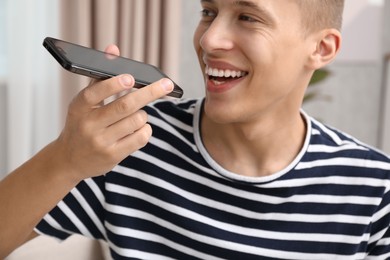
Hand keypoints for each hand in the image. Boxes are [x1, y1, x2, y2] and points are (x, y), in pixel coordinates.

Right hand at [54, 45, 173, 179]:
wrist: (69, 159)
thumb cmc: (81, 124)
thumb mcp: (84, 103)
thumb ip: (100, 77)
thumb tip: (114, 48)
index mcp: (79, 107)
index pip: (94, 92)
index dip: (114, 84)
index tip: (131, 78)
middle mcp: (88, 125)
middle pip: (125, 106)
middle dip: (149, 92)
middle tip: (166, 84)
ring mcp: (101, 142)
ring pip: (137, 121)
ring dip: (144, 114)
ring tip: (137, 114)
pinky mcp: (113, 156)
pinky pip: (140, 138)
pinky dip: (146, 129)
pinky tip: (139, 127)